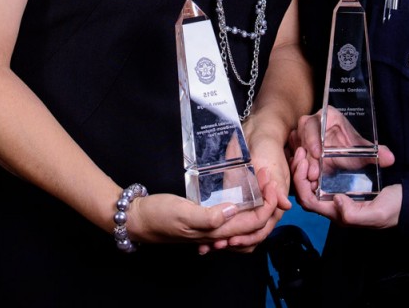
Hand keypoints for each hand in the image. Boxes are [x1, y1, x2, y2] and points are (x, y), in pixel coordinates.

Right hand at [126, 189, 277, 249]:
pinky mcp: (205, 220)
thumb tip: (234, 211)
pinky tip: (242, 191)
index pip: (254, 222)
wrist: (138, 220)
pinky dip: (243, 204)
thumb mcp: (182, 213)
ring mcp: (211, 227)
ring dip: (257, 202)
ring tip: (261, 181)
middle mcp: (217, 232)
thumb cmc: (158, 215)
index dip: (267, 203)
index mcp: (215, 231)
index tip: (270, 180)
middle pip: (253, 222)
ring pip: (244, 220)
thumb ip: (208, 216)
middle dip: (267, 200)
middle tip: (269, 175)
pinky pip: (232, 216)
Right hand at [290, 110, 394, 191]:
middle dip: (307, 155)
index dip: (313, 137)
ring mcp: (301, 137)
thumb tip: (390, 158)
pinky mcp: (297, 150)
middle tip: (314, 174)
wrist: (343, 156)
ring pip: (295, 147)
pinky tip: (306, 182)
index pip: (314, 122)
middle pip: (301, 135)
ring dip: (301, 164)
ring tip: (312, 180)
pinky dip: (297, 169)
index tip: (318, 154)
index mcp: (326, 116)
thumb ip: (375, 154)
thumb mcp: (362, 151)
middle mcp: (311, 124)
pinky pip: (292, 157)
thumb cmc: (350, 149)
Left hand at [291, 149, 401, 228]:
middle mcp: (335, 207)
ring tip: (305, 150)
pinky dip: (313, 166)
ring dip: (304, 168)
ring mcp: (338, 197)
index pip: (309, 201)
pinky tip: (315, 153)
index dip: (301, 182)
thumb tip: (335, 202)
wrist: (408, 202)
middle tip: (301, 152)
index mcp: (339, 214)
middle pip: (305, 192)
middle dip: (298, 173)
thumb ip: (355, 214)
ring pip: (311, 185)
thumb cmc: (394, 208)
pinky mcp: (344, 187)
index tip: (304, 161)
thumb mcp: (377, 213)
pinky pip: (321, 179)